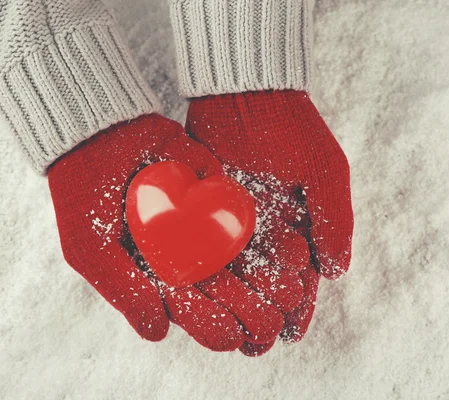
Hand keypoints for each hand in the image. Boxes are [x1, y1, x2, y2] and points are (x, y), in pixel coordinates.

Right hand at [48, 114, 308, 352]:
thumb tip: (159, 333)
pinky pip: (249, 218)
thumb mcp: (90, 248)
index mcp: (156, 274)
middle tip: (270, 322)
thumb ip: (124, 290)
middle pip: (223, 288)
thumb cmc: (85, 196)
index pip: (188, 309)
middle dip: (248, 307)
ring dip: (269, 278)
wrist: (101, 135)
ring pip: (243, 259)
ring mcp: (205, 226)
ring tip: (293, 293)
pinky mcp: (222, 197)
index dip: (210, 324)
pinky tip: (296, 252)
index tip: (231, 337)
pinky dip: (273, 235)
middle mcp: (185, 254)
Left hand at [186, 90, 353, 344]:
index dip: (300, 305)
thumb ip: (335, 222)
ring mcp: (239, 220)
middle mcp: (273, 227)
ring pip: (240, 271)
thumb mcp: (327, 174)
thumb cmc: (296, 130)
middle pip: (270, 280)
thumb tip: (335, 273)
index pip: (305, 274)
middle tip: (256, 342)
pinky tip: (203, 295)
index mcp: (305, 223)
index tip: (291, 332)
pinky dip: (209, 272)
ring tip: (228, 330)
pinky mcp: (209, 208)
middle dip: (265, 311)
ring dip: (237, 300)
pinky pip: (209, 246)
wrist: (249, 96)